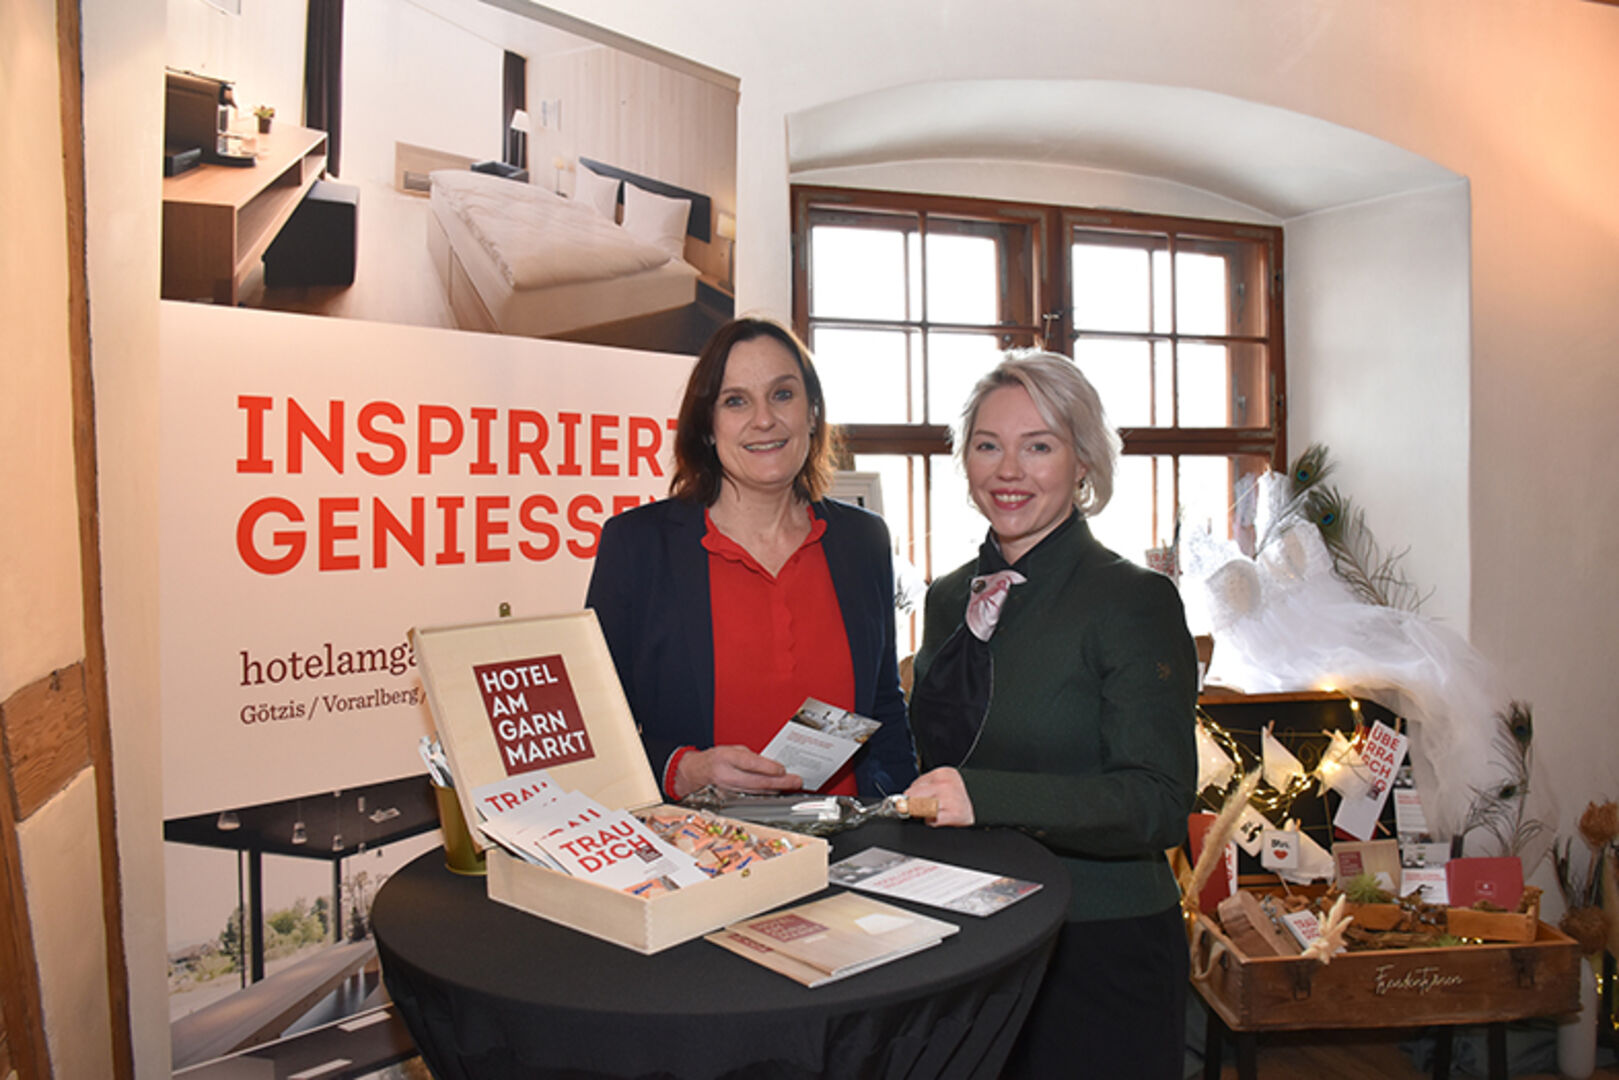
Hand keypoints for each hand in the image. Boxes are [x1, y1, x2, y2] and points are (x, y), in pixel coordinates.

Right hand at [673, 745, 802, 797]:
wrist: (697, 772)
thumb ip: (750, 756)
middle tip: (795, 781)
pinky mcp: (733, 796)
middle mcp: (728, 774)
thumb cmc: (716, 758)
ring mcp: (730, 788)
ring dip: (776, 789)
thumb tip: (771, 764)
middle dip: (779, 782)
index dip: (768, 767)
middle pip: (757, 781)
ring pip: (757, 790)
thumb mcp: (733, 749)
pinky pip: (753, 795)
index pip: (750, 763)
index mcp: (726, 757)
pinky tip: (777, 791)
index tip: (783, 769)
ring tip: (791, 786)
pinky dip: (767, 793)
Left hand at [905, 767, 973, 826]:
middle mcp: (945, 784)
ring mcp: (949, 798)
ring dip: (924, 815)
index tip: (917, 804)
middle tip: (928, 811)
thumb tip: (902, 801)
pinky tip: (943, 820)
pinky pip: (931, 821)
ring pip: (919, 809)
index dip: (913, 799)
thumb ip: (925, 789)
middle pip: (911, 797)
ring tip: (938, 814)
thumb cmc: (960, 800)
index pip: (912, 787)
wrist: (984, 807)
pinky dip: (934, 824)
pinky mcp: (954, 814)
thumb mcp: (943, 786)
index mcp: (942, 774)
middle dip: (915, 807)